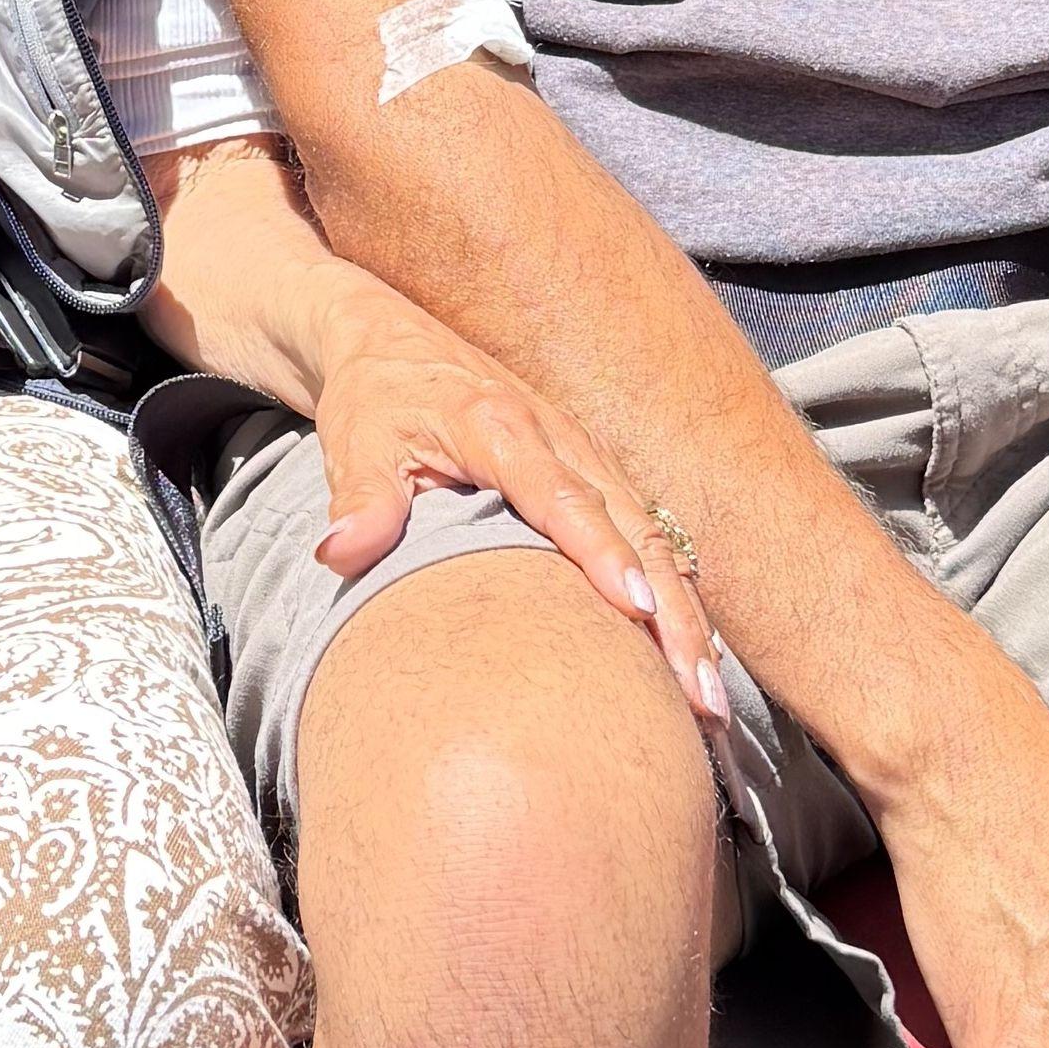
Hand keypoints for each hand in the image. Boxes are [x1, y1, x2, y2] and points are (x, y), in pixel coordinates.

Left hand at [304, 311, 725, 726]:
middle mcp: (562, 442)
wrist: (392, 342)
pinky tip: (691, 661)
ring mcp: (586, 459)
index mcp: (504, 429)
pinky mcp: (593, 477)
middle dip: (671, 614)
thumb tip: (340, 553)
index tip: (634, 610)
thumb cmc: (375, 397)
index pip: (563, 498)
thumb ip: (360, 497)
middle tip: (698, 697)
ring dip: (685, 619)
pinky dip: (673, 599)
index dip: (602, 554)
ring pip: (654, 542)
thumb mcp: (357, 438)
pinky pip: (647, 541)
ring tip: (708, 705)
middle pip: (633, 530)